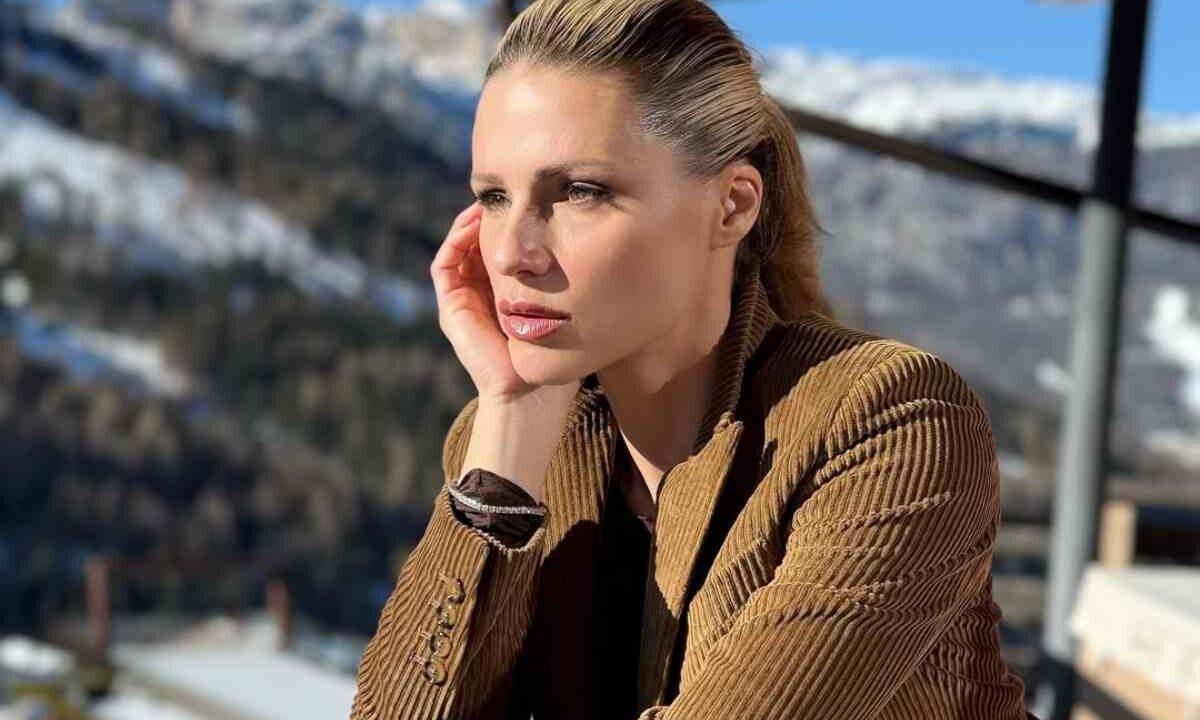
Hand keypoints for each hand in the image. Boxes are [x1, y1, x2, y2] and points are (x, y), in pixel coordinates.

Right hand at [430, 201, 581, 408]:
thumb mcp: (564, 306)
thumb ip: (567, 283)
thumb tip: (597, 249)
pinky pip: (445, 264)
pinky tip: (475, 223)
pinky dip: (456, 240)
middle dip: (488, 217)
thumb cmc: (554, 354)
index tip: (528, 203)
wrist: (530, 391)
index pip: (501, 249)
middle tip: (507, 194)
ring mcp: (463, 299)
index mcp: (506, 292)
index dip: (510, 225)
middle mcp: (481, 292)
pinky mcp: (451, 306)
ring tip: (488, 202)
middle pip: (477, 243)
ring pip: (458, 249)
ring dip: (469, 223)